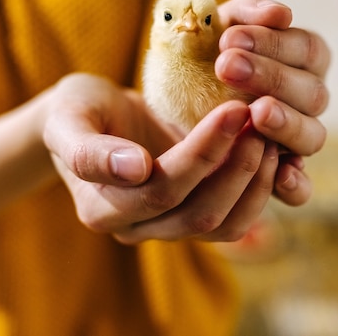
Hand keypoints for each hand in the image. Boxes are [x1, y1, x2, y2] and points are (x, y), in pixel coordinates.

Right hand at [43, 74, 277, 243]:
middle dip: (237, 166)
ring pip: (223, 226)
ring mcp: (167, 228)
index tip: (235, 109)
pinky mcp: (192, 217)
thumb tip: (135, 170)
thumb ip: (87, 150)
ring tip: (271, 136)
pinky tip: (271, 154)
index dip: (203, 153)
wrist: (94, 118)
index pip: (162, 189)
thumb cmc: (77, 111)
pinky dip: (258, 191)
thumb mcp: (66, 118)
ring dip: (254, 183)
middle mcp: (136, 229)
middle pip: (199, 213)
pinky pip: (234, 221)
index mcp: (102, 208)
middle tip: (261, 119)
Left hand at [216, 0, 330, 204]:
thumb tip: (281, 12)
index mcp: (301, 61)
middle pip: (313, 93)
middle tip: (226, 66)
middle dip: (271, 77)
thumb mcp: (215, 24)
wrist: (168, 97)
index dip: (276, 44)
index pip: (309, 50)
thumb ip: (247, 12)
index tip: (229, 38)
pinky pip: (300, 189)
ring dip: (286, 123)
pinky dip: (296, 184)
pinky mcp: (275, 175)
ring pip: (313, 137)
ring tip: (255, 113)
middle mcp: (305, 101)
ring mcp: (295, 140)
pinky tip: (280, 176)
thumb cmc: (199, 54)